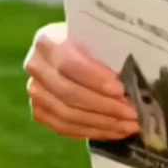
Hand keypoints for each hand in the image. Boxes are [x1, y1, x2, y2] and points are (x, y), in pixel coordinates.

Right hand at [23, 21, 139, 140]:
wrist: (71, 46)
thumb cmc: (92, 38)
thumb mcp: (100, 36)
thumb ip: (110, 53)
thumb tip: (133, 78)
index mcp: (48, 40)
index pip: (69, 63)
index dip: (94, 79)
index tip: (120, 89)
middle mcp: (35, 66)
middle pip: (68, 92)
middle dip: (104, 105)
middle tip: (131, 112)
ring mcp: (35, 91)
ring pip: (66, 114)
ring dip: (101, 122)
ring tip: (129, 125)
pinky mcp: (39, 111)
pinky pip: (63, 127)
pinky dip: (91, 131)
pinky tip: (114, 131)